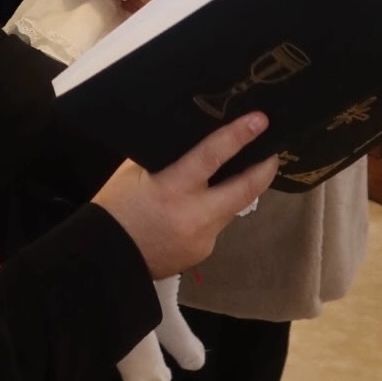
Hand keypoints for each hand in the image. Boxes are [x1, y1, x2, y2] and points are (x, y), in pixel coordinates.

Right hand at [92, 113, 276, 279]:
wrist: (107, 259)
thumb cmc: (115, 208)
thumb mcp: (132, 173)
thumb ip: (162, 156)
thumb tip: (188, 136)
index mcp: (173, 189)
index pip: (212, 157)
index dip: (239, 136)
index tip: (260, 121)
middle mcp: (195, 215)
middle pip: (244, 189)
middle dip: (264, 168)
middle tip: (273, 150)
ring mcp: (203, 238)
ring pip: (232, 208)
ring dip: (238, 189)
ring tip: (239, 171)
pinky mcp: (204, 252)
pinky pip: (216, 225)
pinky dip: (212, 212)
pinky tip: (198, 207)